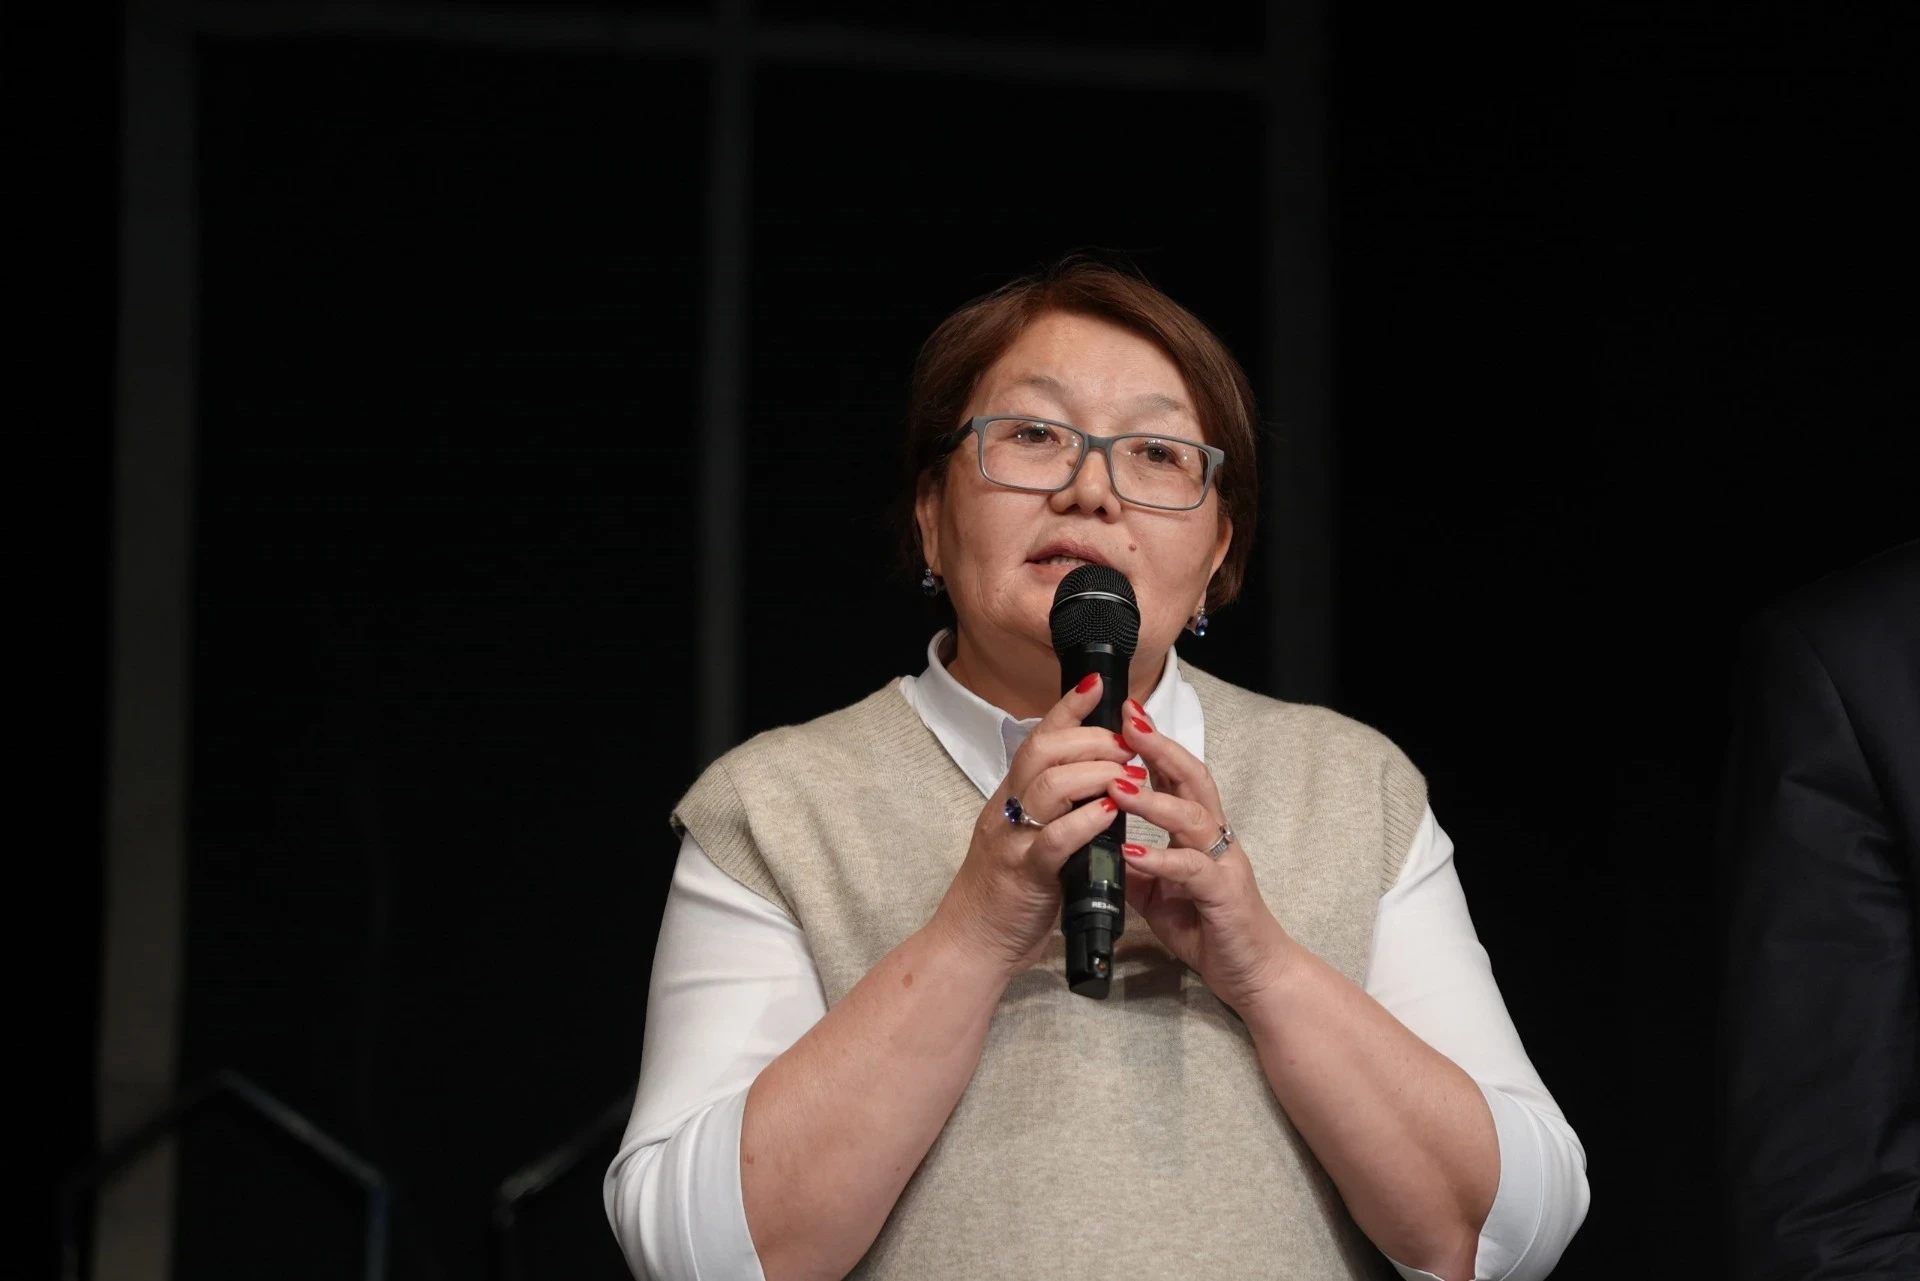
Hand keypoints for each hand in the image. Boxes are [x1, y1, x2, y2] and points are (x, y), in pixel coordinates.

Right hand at [931, 674, 1139, 978]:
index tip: (1096, 684)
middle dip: (1094, 740)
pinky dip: (1086, 821)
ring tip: (1129, 778)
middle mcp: (1006, 809)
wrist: (971, 943)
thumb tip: (1097, 781)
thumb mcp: (1026, 837)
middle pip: (1045, 751)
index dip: (1068, 708)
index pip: (1037, 737)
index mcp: (1010, 797)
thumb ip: (1053, 809)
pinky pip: (1055, 838)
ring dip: (1098, 774)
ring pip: (1051, 785)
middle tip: (1129, 746)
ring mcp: (1012, 840)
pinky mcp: (1024, 874)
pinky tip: (1111, 813)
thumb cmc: (1006, 893)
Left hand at [1108, 698, 1299, 1013]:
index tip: (1124, 713)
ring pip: (1192, 817)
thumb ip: (1136, 868)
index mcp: (1197, 832)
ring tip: (1117, 787)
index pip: (1175, 776)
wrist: (1253, 974)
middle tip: (1127, 722)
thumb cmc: (1209, 928)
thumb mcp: (1160, 895)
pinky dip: (1162, 860)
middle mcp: (1214, 838)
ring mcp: (1222, 863)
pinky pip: (1193, 870)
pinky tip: (1134, 853)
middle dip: (1159, 747)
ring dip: (1153, 799)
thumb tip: (1098, 849)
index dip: (1152, 743)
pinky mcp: (1224, 895)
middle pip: (1191, 778)